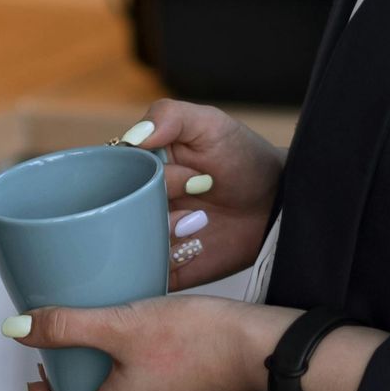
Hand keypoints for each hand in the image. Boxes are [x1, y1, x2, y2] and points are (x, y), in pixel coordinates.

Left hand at [6, 295, 296, 390]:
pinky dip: (141, 379)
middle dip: (77, 387)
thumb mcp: (119, 323)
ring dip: (110, 382)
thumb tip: (17, 328)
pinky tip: (150, 347)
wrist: (259, 347)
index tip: (36, 377)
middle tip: (71, 352)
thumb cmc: (191, 337)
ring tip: (109, 343)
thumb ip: (66, 326)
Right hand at [122, 100, 281, 288]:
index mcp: (140, 165)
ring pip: (128, 242)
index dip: (142, 173)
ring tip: (199, 222)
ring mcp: (150, 234)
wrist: (278, 203)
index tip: (188, 171)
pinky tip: (195, 245)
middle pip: (118, 208)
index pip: (111, 172)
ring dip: (162, 232)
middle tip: (199, 189)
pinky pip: (144, 274)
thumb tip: (132, 136)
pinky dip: (165, 262)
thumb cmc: (243, 158)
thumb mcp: (210, 124)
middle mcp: (138, 201)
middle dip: (158, 201)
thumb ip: (168, 116)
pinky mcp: (165, 267)